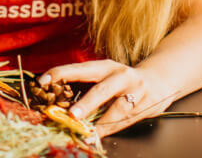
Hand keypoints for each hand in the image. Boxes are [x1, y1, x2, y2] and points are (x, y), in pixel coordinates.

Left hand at [41, 59, 175, 136]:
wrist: (158, 80)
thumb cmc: (122, 80)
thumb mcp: (105, 76)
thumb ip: (85, 85)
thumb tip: (56, 98)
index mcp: (105, 66)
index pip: (80, 68)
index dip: (61, 73)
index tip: (43, 81)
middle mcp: (120, 76)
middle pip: (103, 89)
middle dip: (88, 103)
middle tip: (73, 114)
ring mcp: (135, 91)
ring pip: (118, 108)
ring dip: (102, 121)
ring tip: (88, 131)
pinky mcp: (146, 105)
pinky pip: (126, 120)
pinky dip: (111, 129)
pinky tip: (99, 135)